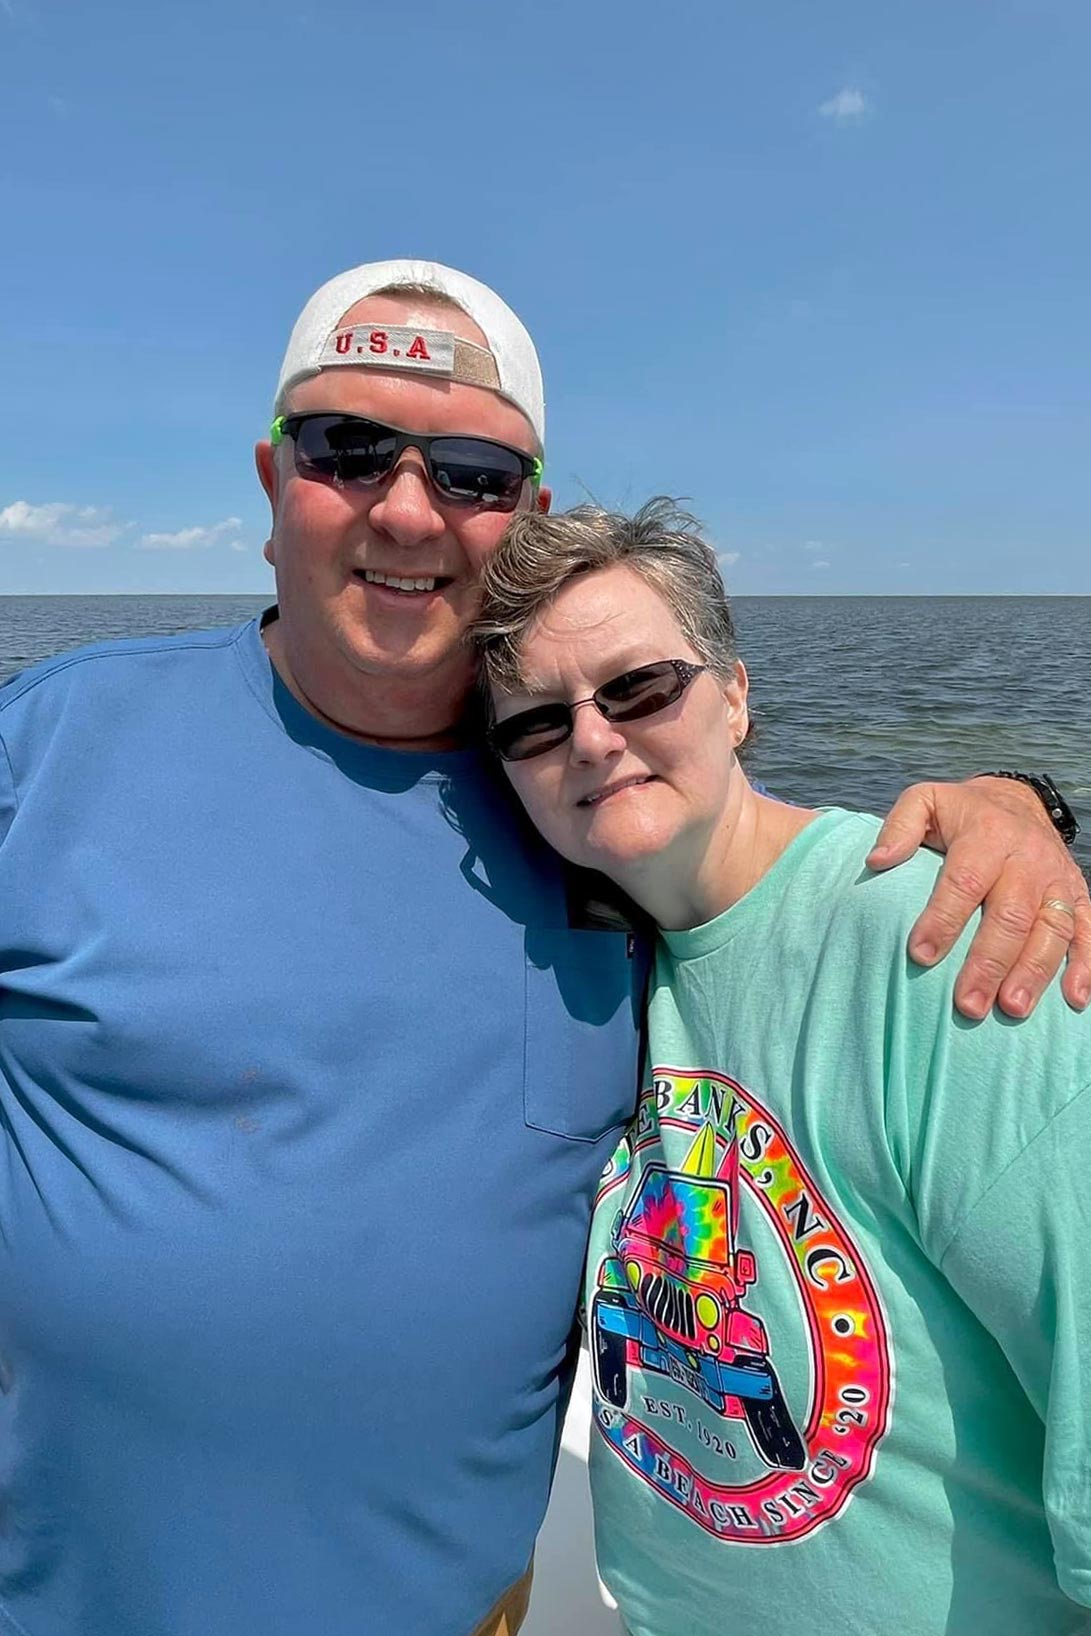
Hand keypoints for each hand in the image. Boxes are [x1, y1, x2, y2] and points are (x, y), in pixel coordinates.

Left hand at [867, 777, 1089, 1019]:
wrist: (1018, 801)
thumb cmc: (961, 813)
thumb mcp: (926, 801)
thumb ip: (900, 826)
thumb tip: (877, 861)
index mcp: (987, 834)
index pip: (964, 881)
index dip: (943, 919)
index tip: (921, 955)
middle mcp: (1028, 858)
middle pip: (1010, 916)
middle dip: (988, 963)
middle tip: (967, 1004)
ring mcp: (1057, 879)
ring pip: (1051, 929)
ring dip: (1034, 972)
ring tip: (1012, 1009)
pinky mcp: (1079, 895)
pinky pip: (1088, 931)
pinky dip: (1086, 965)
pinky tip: (1075, 999)